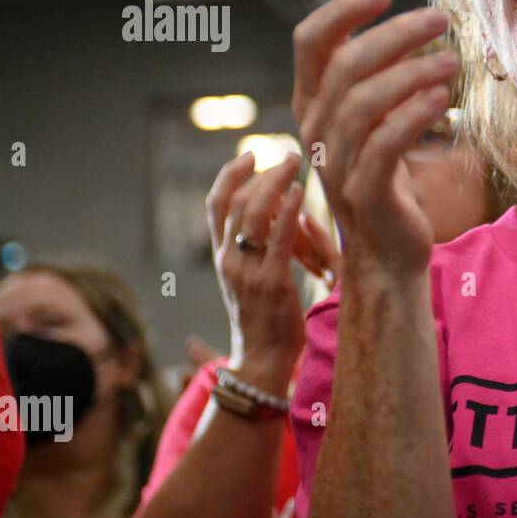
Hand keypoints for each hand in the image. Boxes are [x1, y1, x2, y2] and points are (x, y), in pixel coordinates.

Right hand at [205, 153, 307, 388]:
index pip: (215, 205)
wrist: (262, 362)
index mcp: (222, 257)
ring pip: (252, 215)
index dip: (230, 175)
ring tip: (296, 164)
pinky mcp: (272, 284)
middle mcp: (229, 261)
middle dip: (260, 173)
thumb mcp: (250, 277)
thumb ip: (256, 246)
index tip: (250, 155)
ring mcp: (248, 273)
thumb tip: (273, 210)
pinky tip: (301, 194)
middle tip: (288, 156)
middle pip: (233, 203)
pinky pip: (278, 241)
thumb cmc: (264, 319)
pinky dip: (288, 212)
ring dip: (274, 183)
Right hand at [293, 0, 459, 279]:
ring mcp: (336, 163)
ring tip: (454, 61)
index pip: (310, 41)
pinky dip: (412, 115)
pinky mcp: (363, 192)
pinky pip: (383, 144)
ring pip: (364, 101)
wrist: (386, 254)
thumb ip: (378, 80)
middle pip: (346, 63)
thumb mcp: (376, 124)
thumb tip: (407, 27)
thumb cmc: (386, 181)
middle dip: (396, 33)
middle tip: (441, 18)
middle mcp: (316, 130)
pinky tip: (442, 99)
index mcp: (313, 105)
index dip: (342, 10)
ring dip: (413, 72)